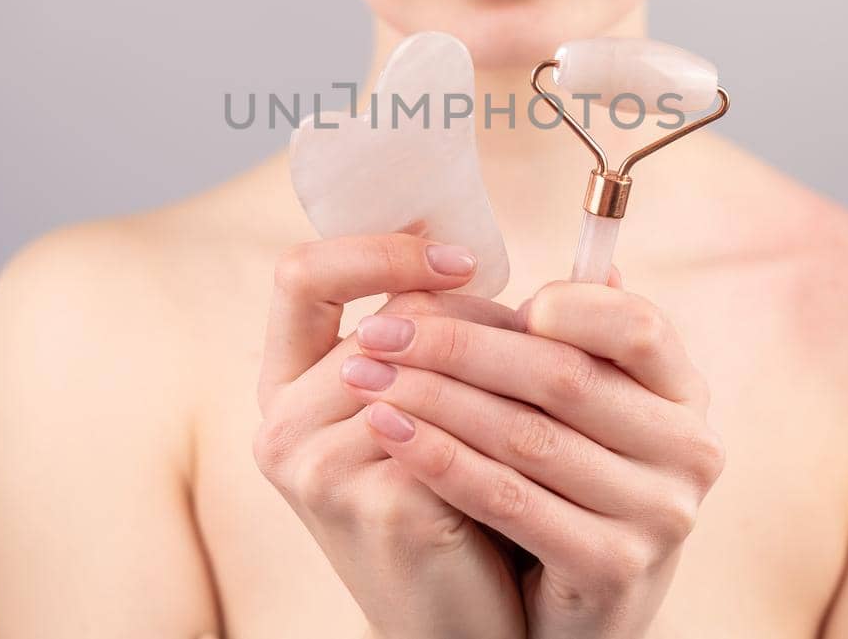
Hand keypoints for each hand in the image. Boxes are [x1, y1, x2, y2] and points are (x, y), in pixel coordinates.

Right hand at [252, 231, 528, 638]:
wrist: (459, 625)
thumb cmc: (449, 505)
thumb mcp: (427, 413)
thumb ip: (439, 340)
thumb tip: (518, 247)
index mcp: (285, 389)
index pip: (301, 276)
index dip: (379, 250)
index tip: (461, 258)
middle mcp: (283, 426)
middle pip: (393, 321)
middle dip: (479, 317)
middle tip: (544, 326)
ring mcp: (322, 468)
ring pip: (432, 367)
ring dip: (508, 362)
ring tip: (565, 366)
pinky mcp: (380, 504)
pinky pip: (460, 426)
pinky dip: (515, 413)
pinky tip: (558, 415)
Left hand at [342, 266, 724, 638]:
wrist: (574, 616)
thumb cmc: (569, 483)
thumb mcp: (587, 407)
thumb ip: (580, 338)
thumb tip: (578, 257)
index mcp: (684, 393)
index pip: (637, 326)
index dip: (560, 304)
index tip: (469, 289)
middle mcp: (690, 450)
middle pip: (564, 377)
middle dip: (458, 346)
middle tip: (379, 329)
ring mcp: (659, 514)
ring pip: (527, 437)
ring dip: (435, 399)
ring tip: (366, 375)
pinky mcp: (613, 568)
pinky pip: (510, 499)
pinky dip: (442, 460)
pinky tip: (390, 432)